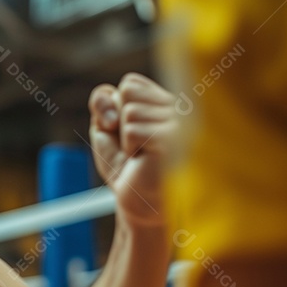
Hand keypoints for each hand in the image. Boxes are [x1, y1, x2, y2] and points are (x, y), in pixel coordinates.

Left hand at [88, 73, 177, 225]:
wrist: (140, 203)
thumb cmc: (126, 167)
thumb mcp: (105, 129)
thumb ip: (103, 102)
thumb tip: (115, 96)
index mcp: (169, 101)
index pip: (130, 83)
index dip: (115, 108)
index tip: (128, 133)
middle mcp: (182, 107)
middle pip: (127, 92)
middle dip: (119, 123)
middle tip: (136, 147)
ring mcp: (183, 121)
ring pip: (129, 112)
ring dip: (126, 140)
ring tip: (143, 155)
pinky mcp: (178, 138)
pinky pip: (132, 130)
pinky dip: (129, 148)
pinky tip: (147, 160)